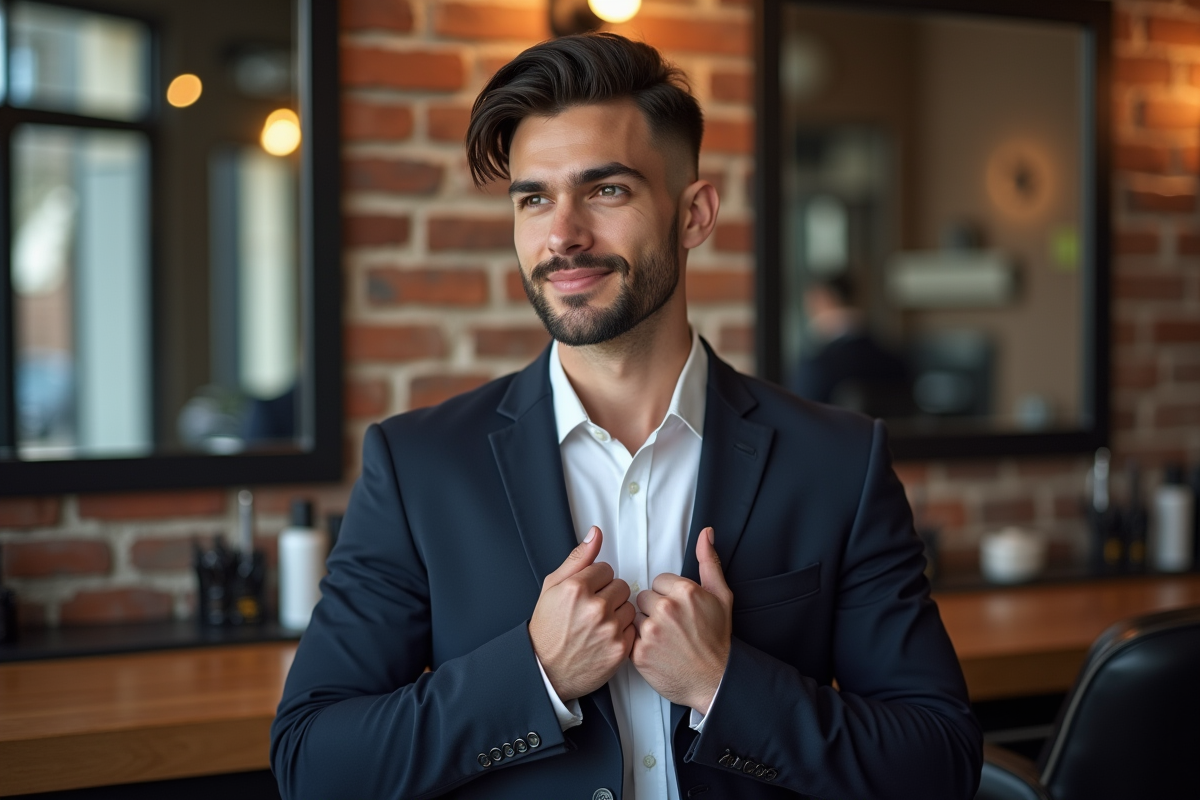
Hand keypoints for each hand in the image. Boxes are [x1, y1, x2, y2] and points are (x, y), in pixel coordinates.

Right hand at [529, 527, 636, 701]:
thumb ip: (578, 558)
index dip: (596, 581)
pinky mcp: (620, 649)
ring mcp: (609, 629)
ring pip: (629, 607)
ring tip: (598, 624)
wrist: (546, 669)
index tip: (586, 594)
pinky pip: (633, 628)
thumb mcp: (552, 587)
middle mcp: (595, 608)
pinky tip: (604, 638)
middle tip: (592, 610)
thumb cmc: (548, 628)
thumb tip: (596, 534)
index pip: (606, 569)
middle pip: (621, 586)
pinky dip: (622, 632)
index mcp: (577, 588)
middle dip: (609, 595)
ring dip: (618, 613)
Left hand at [631, 527, 731, 713]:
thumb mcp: (721, 596)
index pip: (659, 581)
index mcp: (684, 591)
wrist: (714, 680)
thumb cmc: (717, 639)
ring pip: (634, 616)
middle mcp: (666, 609)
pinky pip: (628, 637)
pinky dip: (639, 644)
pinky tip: (655, 651)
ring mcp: (651, 631)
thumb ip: (709, 561)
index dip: (668, 596)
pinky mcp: (639, 652)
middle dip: (654, 610)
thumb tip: (706, 533)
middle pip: (644, 597)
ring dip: (644, 627)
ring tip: (664, 640)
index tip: (679, 611)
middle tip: (671, 627)